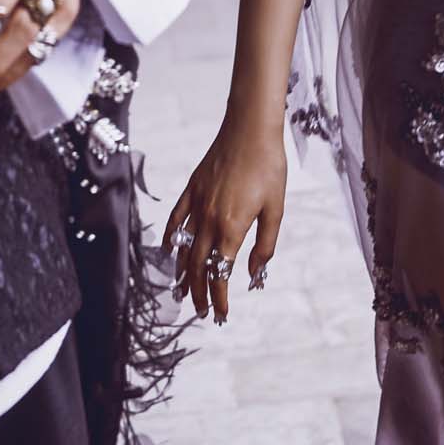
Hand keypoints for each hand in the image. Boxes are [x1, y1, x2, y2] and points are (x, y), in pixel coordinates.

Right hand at [163, 116, 287, 323]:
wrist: (250, 130)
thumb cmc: (269, 168)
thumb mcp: (276, 210)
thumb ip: (264, 246)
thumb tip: (253, 274)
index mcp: (232, 228)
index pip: (221, 273)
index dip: (219, 297)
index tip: (220, 314)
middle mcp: (209, 220)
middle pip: (198, 266)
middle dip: (199, 293)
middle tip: (201, 312)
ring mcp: (197, 205)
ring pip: (183, 248)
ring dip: (182, 274)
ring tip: (182, 292)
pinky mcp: (191, 190)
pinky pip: (176, 221)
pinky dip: (169, 240)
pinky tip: (167, 253)